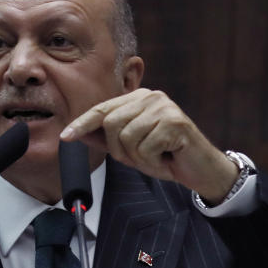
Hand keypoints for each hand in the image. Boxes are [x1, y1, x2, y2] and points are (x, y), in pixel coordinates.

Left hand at [60, 88, 238, 203]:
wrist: (201, 170)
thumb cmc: (167, 156)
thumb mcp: (132, 149)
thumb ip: (108, 139)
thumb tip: (79, 133)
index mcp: (139, 98)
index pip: (103, 109)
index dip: (83, 123)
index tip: (66, 136)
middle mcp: (151, 97)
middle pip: (111, 123)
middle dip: (119, 150)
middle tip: (140, 158)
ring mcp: (164, 107)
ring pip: (126, 138)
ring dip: (138, 158)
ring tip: (156, 158)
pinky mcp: (175, 122)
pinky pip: (145, 148)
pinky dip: (153, 162)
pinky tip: (167, 159)